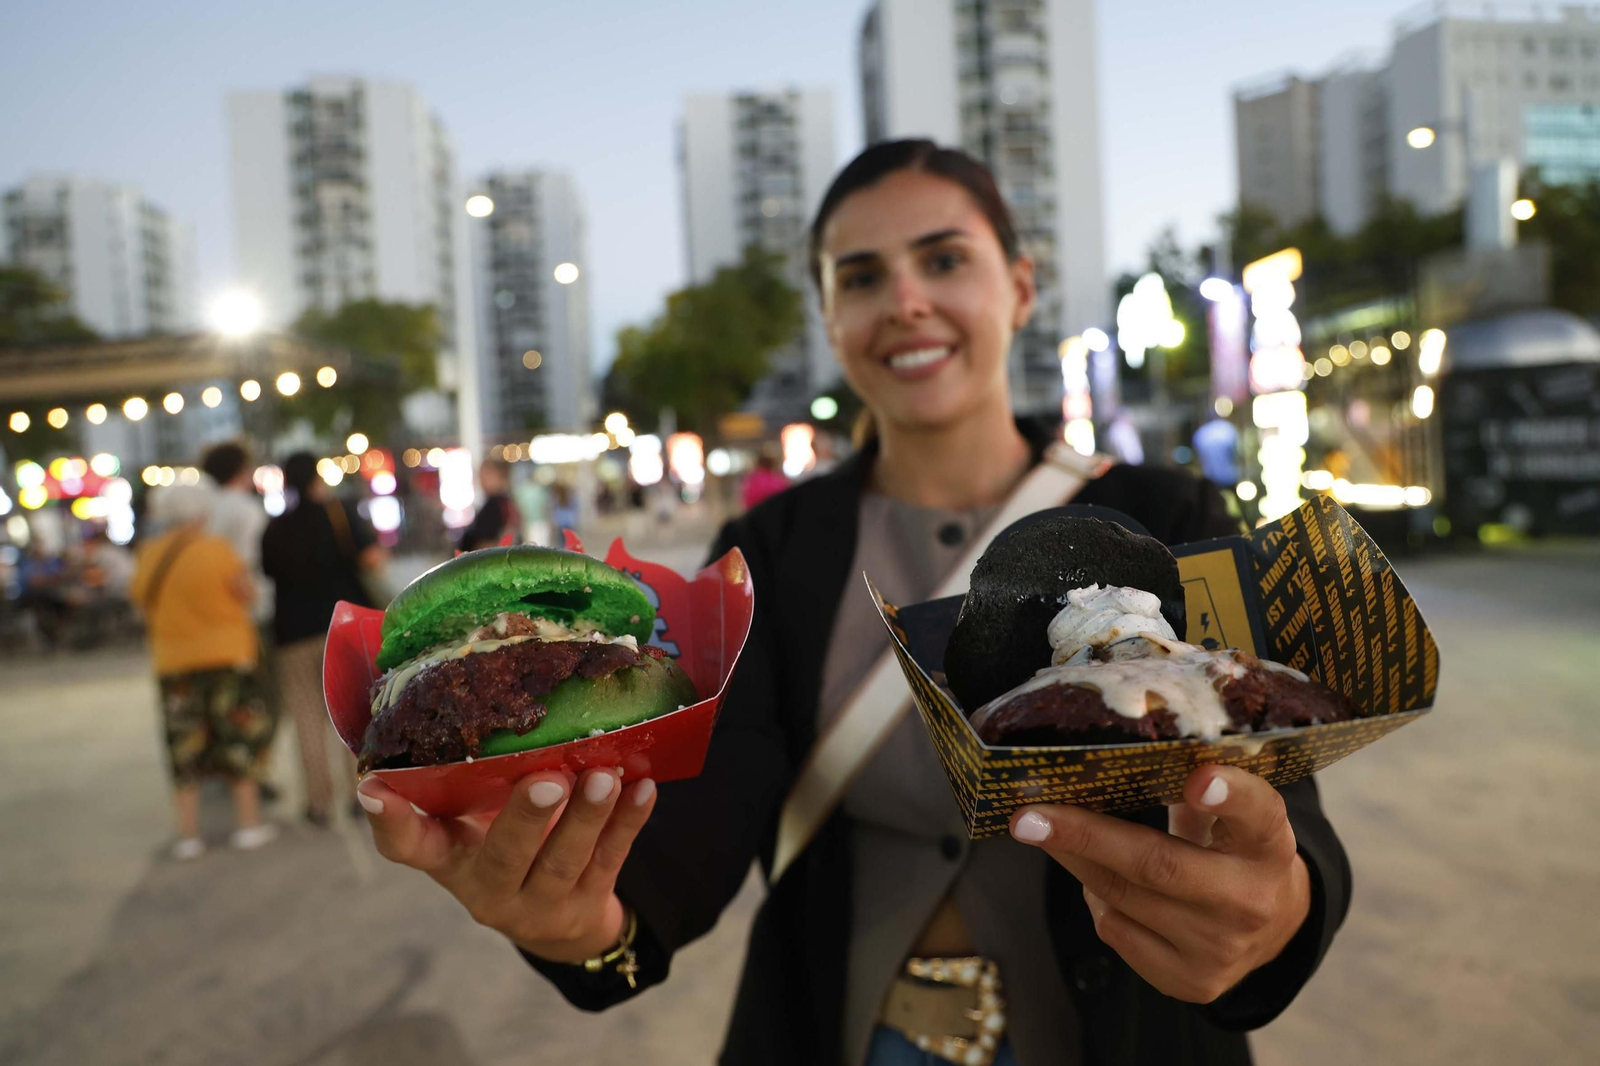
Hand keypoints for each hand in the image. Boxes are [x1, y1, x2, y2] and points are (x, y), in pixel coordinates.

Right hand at [356, 767, 656, 962]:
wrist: (556, 914)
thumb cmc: (503, 837)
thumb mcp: (474, 813)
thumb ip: (466, 770)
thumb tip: (462, 683)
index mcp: (448, 857)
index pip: (408, 846)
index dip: (389, 821)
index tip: (373, 789)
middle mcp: (487, 887)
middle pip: (503, 858)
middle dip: (525, 819)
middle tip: (547, 778)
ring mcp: (539, 903)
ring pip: (564, 862)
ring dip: (587, 816)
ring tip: (604, 774)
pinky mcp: (587, 904)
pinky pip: (611, 861)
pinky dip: (628, 822)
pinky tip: (643, 786)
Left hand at [1010, 765, 1310, 1002]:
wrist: (1275, 934)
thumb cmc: (1236, 851)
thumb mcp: (1232, 815)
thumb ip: (1190, 784)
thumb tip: (1105, 746)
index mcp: (1269, 844)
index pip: (1258, 813)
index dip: (1229, 794)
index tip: (1198, 779)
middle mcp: (1250, 900)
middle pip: (1159, 864)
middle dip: (1085, 836)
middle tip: (1028, 817)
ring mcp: (1220, 948)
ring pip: (1123, 897)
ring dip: (1074, 859)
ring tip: (1043, 830)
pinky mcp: (1192, 982)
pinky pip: (1116, 932)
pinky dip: (1096, 898)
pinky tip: (1096, 879)